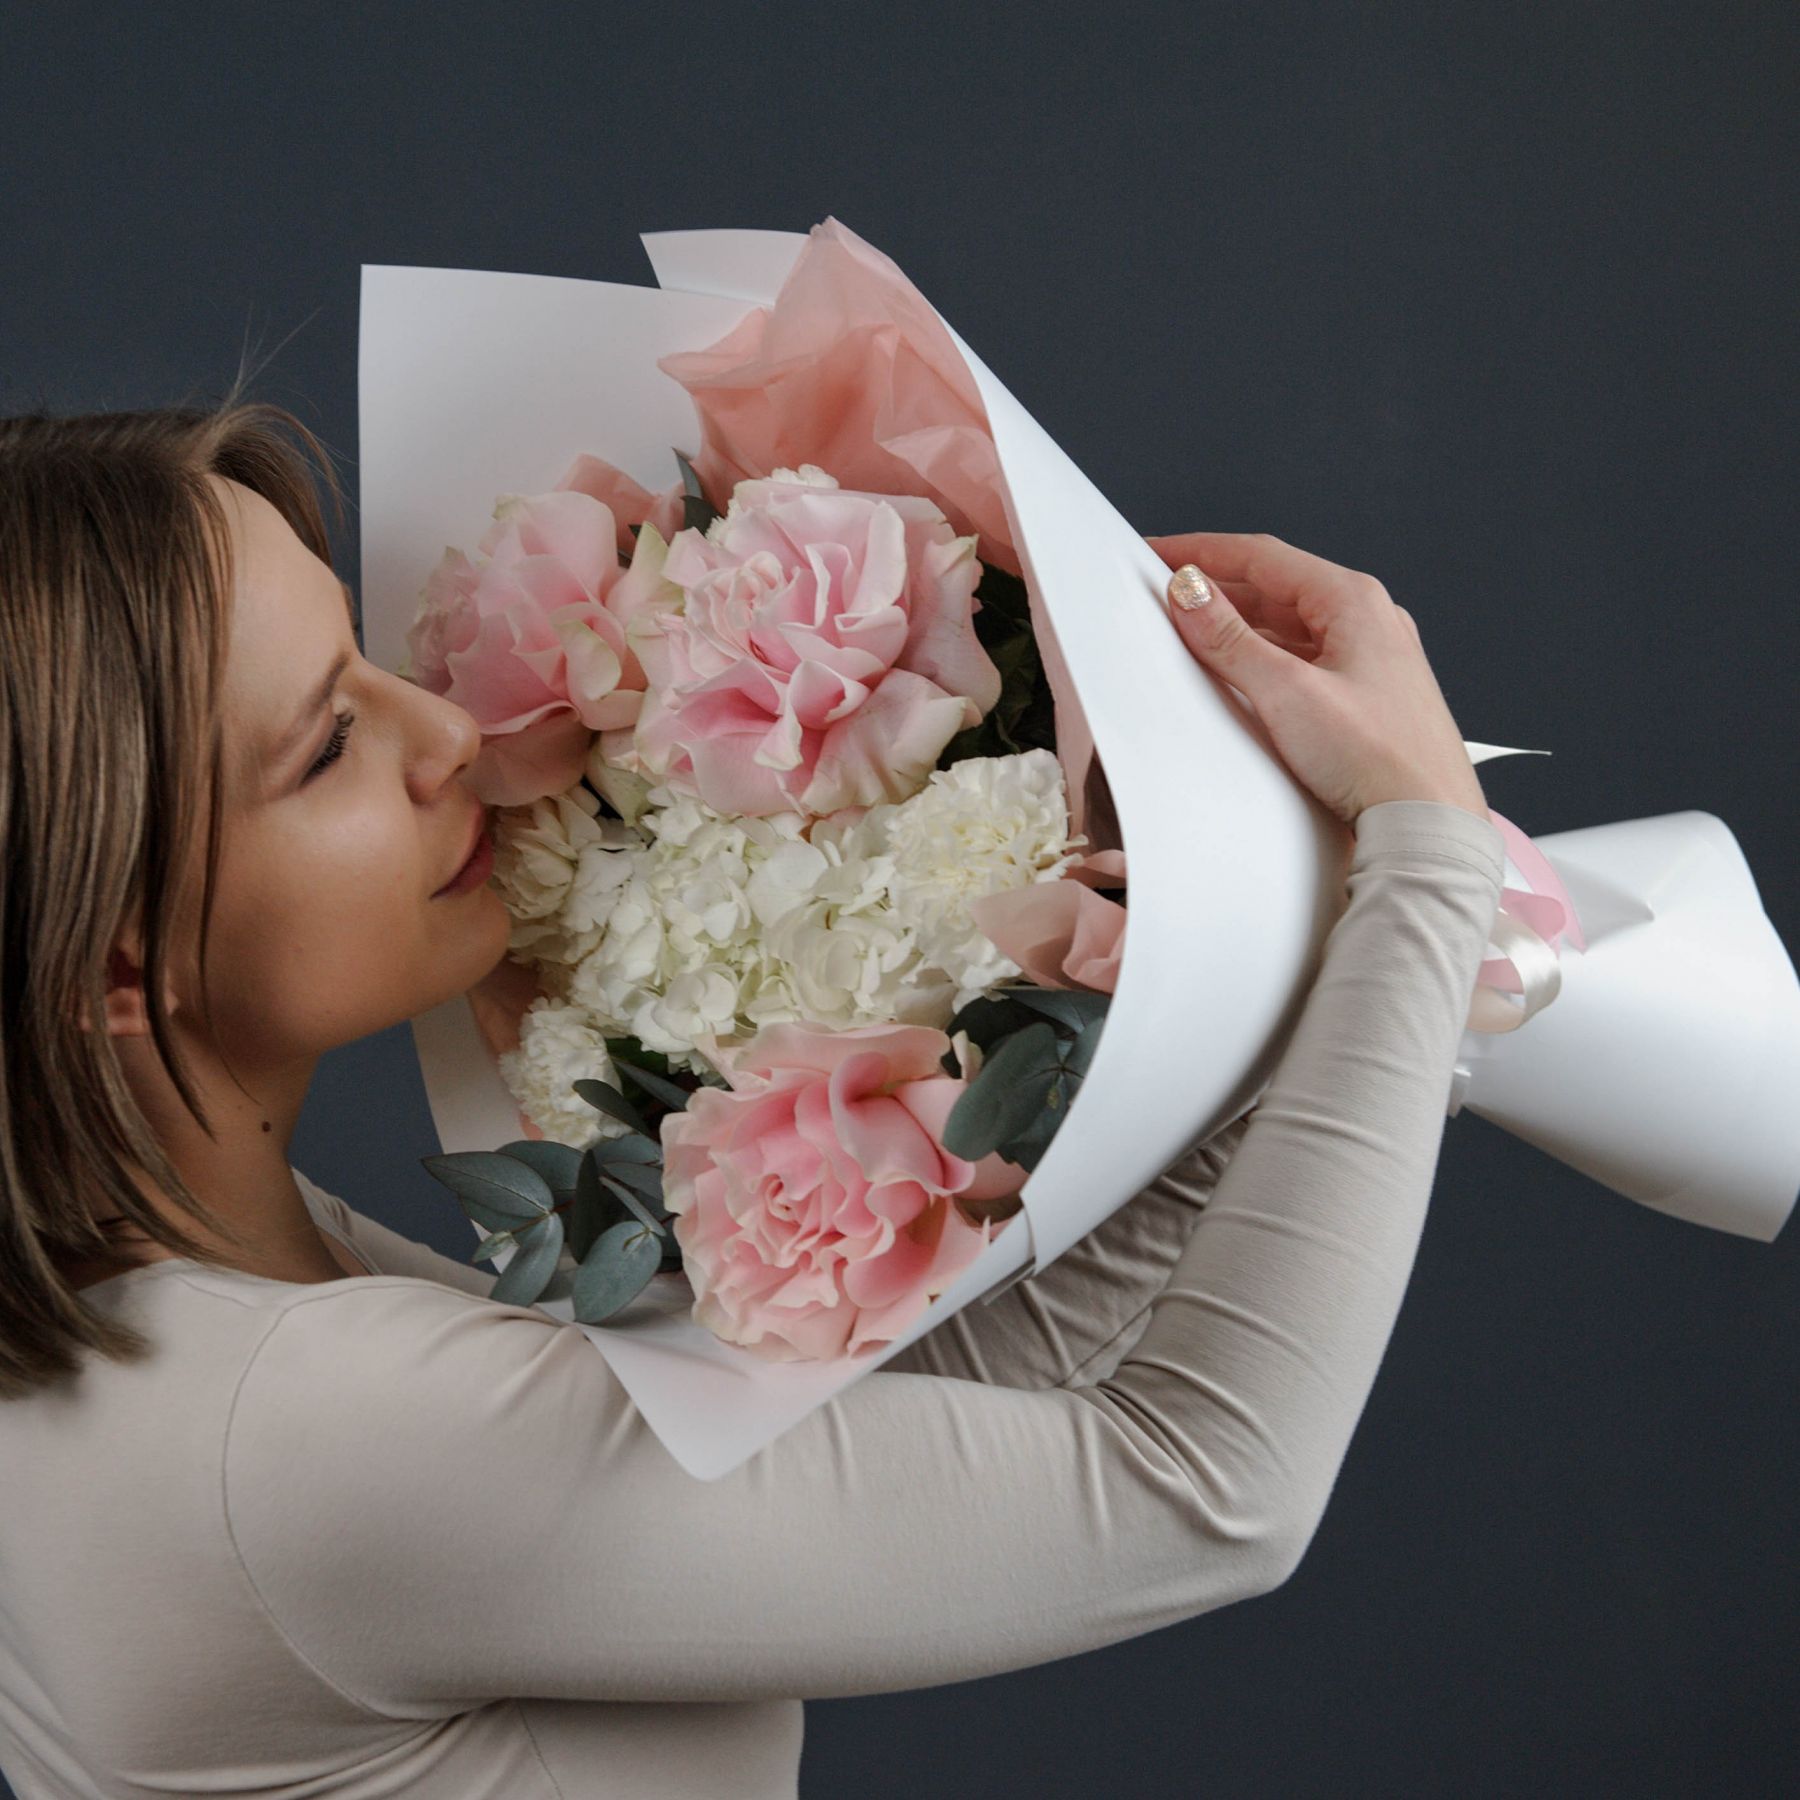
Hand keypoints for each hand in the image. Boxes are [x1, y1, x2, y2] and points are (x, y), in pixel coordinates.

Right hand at [1143, 531, 1489, 827]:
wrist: (1430, 823)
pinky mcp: (1367, 695)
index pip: (1263, 556)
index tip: (1157, 554)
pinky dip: (1263, 656)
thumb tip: (1190, 594)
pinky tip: (1236, 673)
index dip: (1202, 552)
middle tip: (1164, 596)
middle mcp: (1368, 619)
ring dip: (1237, 625)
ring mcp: (1370, 657)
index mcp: (1355, 601)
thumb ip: (1230, 640)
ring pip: (1289, 625)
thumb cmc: (1378, 758)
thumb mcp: (1288, 692)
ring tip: (1189, 634)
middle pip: (1275, 588)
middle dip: (1216, 589)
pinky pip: (1303, 658)